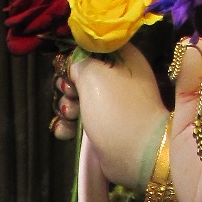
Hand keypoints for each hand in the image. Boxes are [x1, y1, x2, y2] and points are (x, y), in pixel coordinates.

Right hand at [69, 44, 168, 188]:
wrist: (135, 155)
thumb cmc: (116, 110)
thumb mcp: (94, 75)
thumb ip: (79, 61)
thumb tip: (75, 65)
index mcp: (123, 58)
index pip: (92, 46)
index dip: (76, 56)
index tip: (71, 69)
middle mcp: (118, 77)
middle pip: (79, 73)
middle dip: (68, 85)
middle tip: (72, 96)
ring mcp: (110, 103)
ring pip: (75, 97)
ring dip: (66, 107)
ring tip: (72, 117)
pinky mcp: (103, 125)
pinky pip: (78, 119)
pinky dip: (69, 125)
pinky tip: (67, 132)